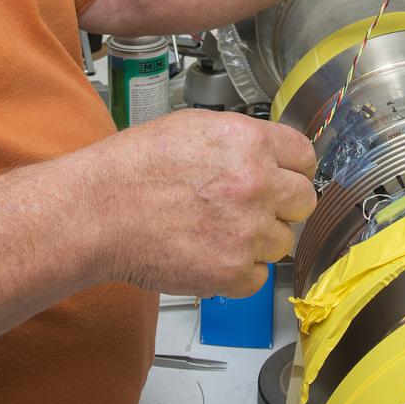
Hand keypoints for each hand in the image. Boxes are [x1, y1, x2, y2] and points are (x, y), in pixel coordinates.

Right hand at [89, 110, 316, 297]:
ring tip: (218, 230)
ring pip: (283, 241)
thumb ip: (240, 139)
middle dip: (282, 204)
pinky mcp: (233, 272)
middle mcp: (256, 184)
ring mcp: (247, 231)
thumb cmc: (133, 168)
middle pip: (304, 200)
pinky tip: (209, 252)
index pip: (305, 156)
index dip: (292, 167)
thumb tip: (266, 152)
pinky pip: (259, 276)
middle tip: (252, 207)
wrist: (99, 212)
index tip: (285, 176)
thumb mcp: (193, 127)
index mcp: (248, 142)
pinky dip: (239, 271)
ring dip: (258, 239)